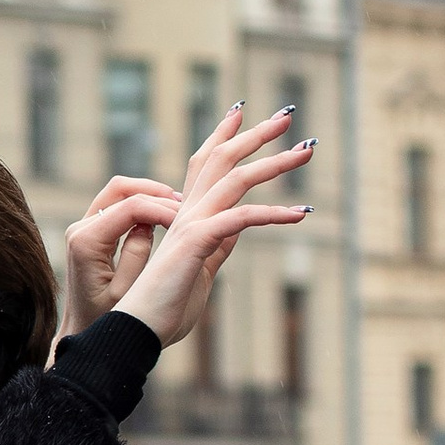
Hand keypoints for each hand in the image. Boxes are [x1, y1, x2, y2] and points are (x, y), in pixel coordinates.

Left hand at [60, 175, 186, 339]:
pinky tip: (164, 216)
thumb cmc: (105, 319)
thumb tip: (148, 224)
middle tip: (186, 204)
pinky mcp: (90, 231)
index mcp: (86, 242)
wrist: (81, 330)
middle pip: (120, 189)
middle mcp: (80, 229)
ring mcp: (83, 227)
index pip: (129, 208)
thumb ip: (137, 256)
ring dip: (149, 195)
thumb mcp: (126, 293)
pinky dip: (141, 204)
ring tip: (178, 207)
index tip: (188, 218)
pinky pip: (117, 205)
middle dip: (155, 192)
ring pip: (118, 192)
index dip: (162, 208)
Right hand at [113, 104, 309, 350]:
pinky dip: (273, 214)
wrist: (137, 330)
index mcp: (185, 218)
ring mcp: (190, 225)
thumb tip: (238, 231)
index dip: (223, 136)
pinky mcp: (196, 242)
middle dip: (255, 134)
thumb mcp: (202, 272)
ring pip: (236, 179)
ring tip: (307, 151)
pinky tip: (301, 214)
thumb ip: (218, 247)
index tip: (240, 113)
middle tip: (286, 115)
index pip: (204, 165)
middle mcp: (186, 213)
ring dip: (275, 163)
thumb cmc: (164, 309)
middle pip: (221, 159)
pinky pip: (241, 218)